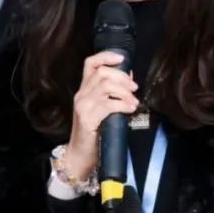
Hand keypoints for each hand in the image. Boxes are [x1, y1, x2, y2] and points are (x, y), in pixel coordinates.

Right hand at [63, 51, 139, 177]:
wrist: (79, 156)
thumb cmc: (94, 133)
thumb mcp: (102, 110)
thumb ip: (112, 94)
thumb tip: (129, 79)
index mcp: (84, 90)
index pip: (90, 64)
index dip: (106, 56)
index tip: (122, 58)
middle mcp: (81, 95)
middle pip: (101, 73)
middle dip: (121, 77)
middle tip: (134, 88)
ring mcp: (82, 106)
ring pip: (105, 87)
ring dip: (124, 92)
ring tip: (133, 101)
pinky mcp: (87, 119)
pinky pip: (107, 105)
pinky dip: (122, 104)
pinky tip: (129, 109)